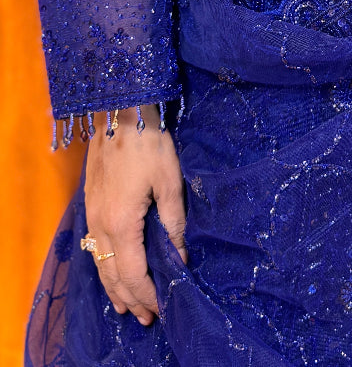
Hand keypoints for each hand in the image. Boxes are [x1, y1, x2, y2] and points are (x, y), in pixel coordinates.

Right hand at [83, 104, 187, 324]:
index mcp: (122, 223)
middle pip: (113, 275)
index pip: (133, 273)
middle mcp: (101, 225)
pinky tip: (112, 270)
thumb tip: (180, 256)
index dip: (148, 293)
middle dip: (131, 298)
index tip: (162, 309)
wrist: (120, 113)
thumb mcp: (170, 182)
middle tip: (148, 317)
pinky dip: (105, 267)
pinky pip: (96, 247)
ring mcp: (92, 214)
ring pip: (100, 263)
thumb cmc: (150, 144)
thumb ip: (174, 222)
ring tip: (128, 306)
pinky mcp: (91, 204)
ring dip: (114, 287)